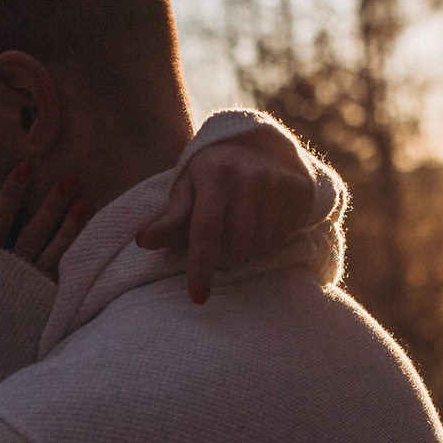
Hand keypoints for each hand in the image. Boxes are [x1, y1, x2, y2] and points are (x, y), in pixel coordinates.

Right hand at [0, 162, 89, 277]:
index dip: (10, 196)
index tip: (26, 167)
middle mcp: (9, 273)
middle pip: (30, 237)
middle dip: (51, 208)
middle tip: (70, 179)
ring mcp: (32, 287)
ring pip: (52, 257)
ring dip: (69, 229)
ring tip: (84, 204)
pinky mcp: (50, 301)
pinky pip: (67, 277)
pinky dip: (80, 256)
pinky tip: (95, 237)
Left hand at [136, 122, 318, 302]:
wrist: (257, 145)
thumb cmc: (211, 176)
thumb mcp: (187, 190)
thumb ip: (170, 220)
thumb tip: (142, 241)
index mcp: (215, 174)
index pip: (206, 229)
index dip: (201, 266)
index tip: (198, 297)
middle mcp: (250, 175)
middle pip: (236, 246)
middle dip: (225, 258)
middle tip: (221, 245)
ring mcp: (278, 182)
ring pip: (261, 245)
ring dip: (249, 249)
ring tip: (242, 227)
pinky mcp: (300, 190)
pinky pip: (283, 237)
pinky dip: (270, 239)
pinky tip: (263, 219)